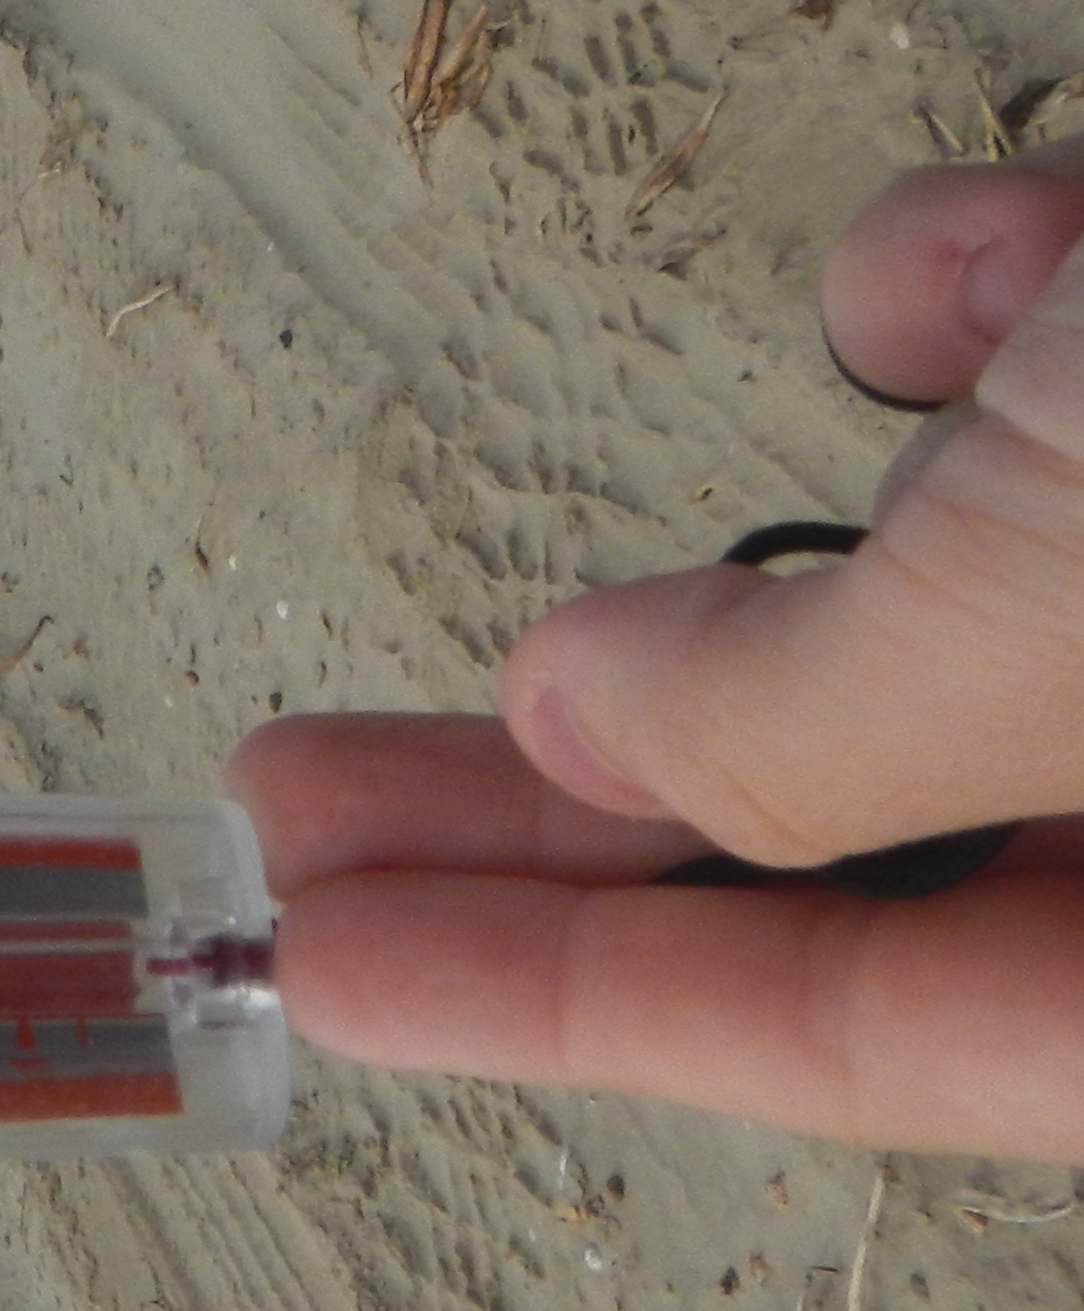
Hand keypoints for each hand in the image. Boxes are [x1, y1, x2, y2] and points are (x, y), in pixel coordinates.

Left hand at [232, 139, 1083, 1157]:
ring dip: (823, 530)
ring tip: (664, 544)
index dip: (583, 1012)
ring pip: (961, 586)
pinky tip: (980, 272)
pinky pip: (1048, 361)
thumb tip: (586, 734)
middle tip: (303, 801)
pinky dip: (976, 298)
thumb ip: (816, 722)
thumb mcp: (1068, 612)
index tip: (330, 975)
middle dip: (592, 789)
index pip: (890, 1039)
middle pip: (887, 830)